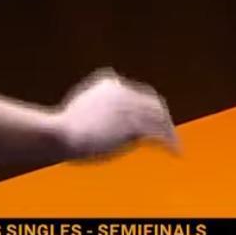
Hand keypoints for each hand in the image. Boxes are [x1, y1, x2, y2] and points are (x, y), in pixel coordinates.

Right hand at [56, 68, 178, 157]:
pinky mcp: (133, 123)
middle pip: (152, 102)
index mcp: (108, 82)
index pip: (136, 93)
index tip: (151, 119)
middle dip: (161, 117)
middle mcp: (122, 89)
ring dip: (169, 132)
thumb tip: (92, 125)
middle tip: (168, 131)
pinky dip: (170, 142)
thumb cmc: (60, 130)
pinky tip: (176, 152)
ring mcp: (128, 105)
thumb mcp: (76, 113)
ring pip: (158, 117)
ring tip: (176, 145)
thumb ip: (91, 112)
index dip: (146, 107)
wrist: (59, 133)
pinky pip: (158, 133)